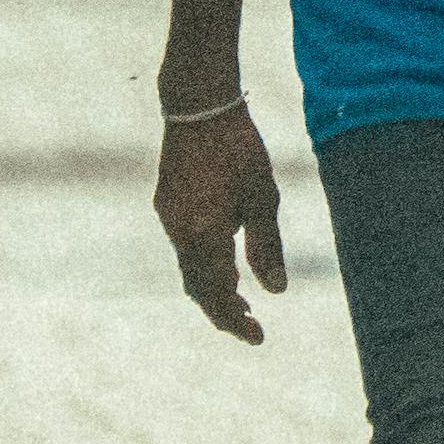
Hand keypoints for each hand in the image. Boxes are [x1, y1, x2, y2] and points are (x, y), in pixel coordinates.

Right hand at [158, 98, 289, 340]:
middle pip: (198, 288)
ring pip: (188, 269)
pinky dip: (203, 266)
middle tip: (252, 326)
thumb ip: (267, 245)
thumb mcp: (264, 196)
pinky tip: (224, 265)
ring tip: (242, 302)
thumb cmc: (239, 148)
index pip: (218, 293)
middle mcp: (179, 231)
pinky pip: (183, 248)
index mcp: (204, 233)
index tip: (258, 337)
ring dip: (213, 289)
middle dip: (224, 311)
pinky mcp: (167, 204)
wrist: (198, 106)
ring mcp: (169, 217)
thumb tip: (277, 291)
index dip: (236, 320)